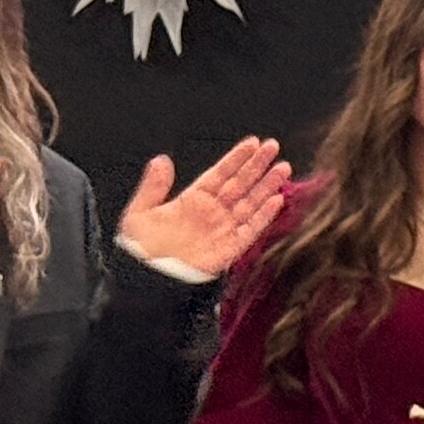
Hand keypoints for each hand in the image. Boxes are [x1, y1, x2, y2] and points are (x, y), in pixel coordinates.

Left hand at [117, 137, 290, 276]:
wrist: (147, 280)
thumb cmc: (140, 250)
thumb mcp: (140, 212)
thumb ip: (153, 186)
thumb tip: (161, 160)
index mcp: (191, 201)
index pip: (220, 174)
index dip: (236, 159)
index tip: (252, 143)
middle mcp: (211, 213)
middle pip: (240, 184)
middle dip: (257, 166)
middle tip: (273, 147)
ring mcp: (223, 229)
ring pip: (250, 203)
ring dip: (267, 186)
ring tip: (283, 168)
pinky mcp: (230, 248)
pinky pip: (252, 229)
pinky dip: (265, 215)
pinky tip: (277, 200)